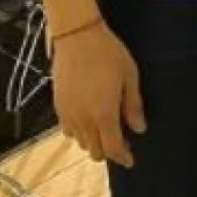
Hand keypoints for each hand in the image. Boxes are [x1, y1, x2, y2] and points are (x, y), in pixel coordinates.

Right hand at [51, 21, 145, 166]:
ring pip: (80, 143)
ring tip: (104, 128)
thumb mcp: (129, 76)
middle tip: (120, 140)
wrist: (77, 36)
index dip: (123, 157)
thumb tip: (139, 128)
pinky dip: (78, 132)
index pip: (113, 148)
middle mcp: (83, 120)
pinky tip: (87, 119)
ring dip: (93, 142)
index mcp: (103, 114)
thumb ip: (133, 105)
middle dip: (109, 151)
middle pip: (95, 151)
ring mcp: (68, 114)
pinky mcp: (58, 106)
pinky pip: (67, 130)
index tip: (130, 160)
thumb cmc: (107, 53)